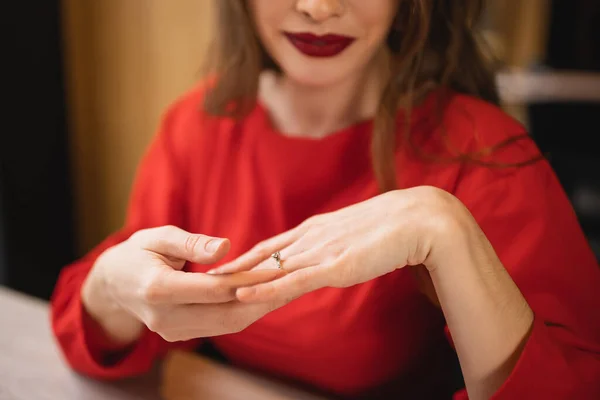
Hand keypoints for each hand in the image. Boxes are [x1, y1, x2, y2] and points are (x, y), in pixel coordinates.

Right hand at [82, 225, 287, 343]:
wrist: (113, 285)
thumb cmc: (138, 253)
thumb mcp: (157, 237)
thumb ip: (191, 243)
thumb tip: (225, 247)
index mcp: (158, 289)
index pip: (213, 288)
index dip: (248, 279)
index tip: (276, 266)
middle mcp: (165, 317)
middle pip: (226, 313)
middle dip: (263, 297)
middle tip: (293, 281)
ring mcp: (172, 331)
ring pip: (227, 324)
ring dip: (259, 307)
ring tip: (287, 289)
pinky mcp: (181, 335)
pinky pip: (220, 326)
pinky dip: (245, 311)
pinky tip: (265, 296)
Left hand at [209, 186, 461, 302]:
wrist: (419, 219)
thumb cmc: (395, 225)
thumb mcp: (358, 233)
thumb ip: (342, 241)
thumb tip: (336, 250)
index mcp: (320, 227)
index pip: (276, 243)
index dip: (250, 255)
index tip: (228, 263)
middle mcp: (313, 237)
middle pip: (266, 254)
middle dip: (235, 267)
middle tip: (205, 276)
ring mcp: (322, 251)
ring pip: (272, 268)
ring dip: (242, 278)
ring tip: (212, 287)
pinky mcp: (334, 267)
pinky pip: (292, 280)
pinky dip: (265, 287)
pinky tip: (243, 293)